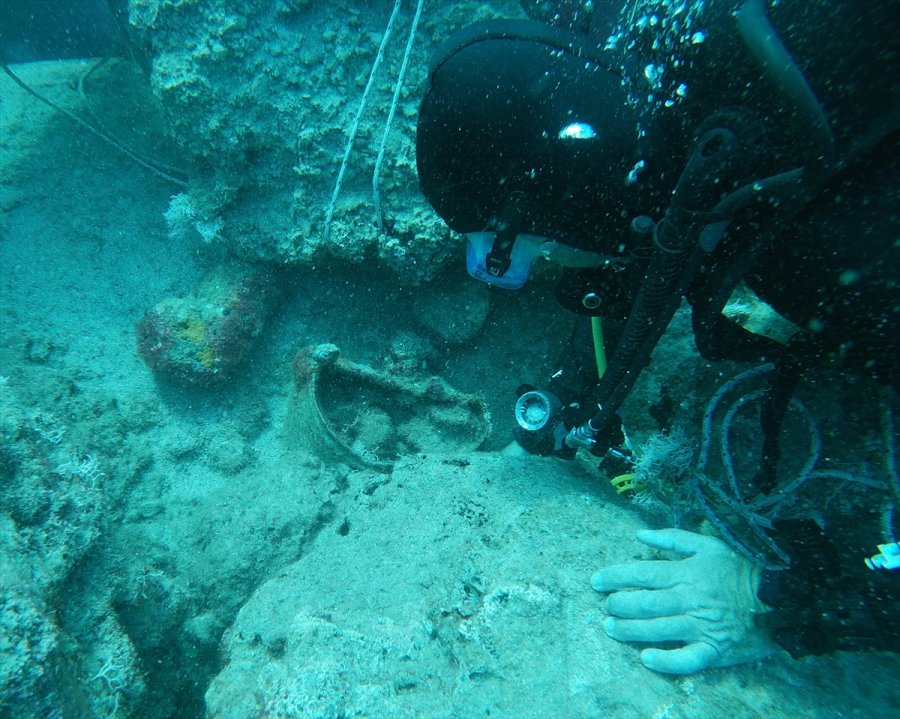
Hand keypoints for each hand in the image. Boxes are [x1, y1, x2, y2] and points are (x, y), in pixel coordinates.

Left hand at [591, 528, 775, 673]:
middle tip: (605, 606)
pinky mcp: (714, 648)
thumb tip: (639, 535)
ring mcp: (700, 625)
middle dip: (618, 604)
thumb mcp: (707, 544)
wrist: (780, 596)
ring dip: (629, 630)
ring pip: (656, 629)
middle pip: (643, 602)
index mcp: (685, 573)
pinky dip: (666, 661)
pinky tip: (647, 659)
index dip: (614, 576)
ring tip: (611, 628)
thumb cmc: (740, 568)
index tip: (596, 581)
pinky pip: (687, 659)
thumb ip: (671, 538)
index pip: (640, 573)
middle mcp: (688, 599)